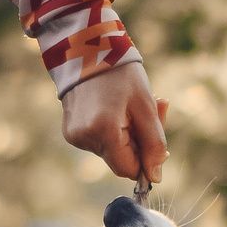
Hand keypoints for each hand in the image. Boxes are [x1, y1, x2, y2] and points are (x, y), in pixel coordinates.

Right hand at [61, 62, 169, 182]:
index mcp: (103, 131)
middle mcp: (84, 138)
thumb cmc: (121, 74)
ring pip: (110, 152)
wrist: (88, 48)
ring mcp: (74, 136)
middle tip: (150, 111)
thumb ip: (154, 144)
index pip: (128, 169)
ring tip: (129, 106)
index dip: (145, 159)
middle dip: (137, 143)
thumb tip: (155, 177)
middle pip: (120, 161)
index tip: (154, 137)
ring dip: (125, 136)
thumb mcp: (146, 106)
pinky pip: (98, 143)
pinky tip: (113, 108)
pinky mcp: (70, 132)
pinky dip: (111, 132)